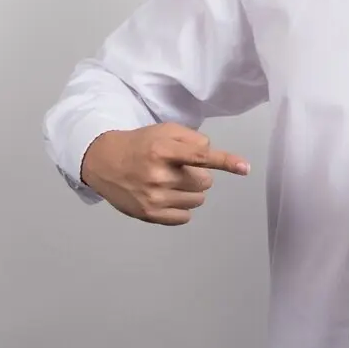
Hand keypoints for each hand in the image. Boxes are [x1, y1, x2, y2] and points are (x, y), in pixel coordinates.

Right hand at [80, 123, 249, 225]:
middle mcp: (159, 174)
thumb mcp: (163, 131)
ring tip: (171, 182)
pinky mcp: (150, 214)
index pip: (200, 156)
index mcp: (163, 150)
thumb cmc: (141, 144)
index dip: (225, 161)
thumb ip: (191, 138)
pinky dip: (182, 208)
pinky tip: (167, 197)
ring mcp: (154, 197)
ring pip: (198, 200)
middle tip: (179, 169)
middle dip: (198, 175)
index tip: (244, 167)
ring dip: (191, 191)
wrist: (104, 162)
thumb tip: (211, 154)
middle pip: (205, 181)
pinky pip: (185, 217)